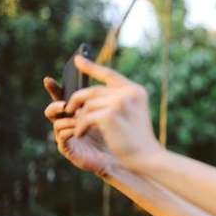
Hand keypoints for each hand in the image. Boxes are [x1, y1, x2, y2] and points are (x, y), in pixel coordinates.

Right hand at [43, 77, 116, 176]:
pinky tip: (78, 129)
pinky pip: (61, 137)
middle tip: (64, 104)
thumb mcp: (111, 108)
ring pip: (57, 123)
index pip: (62, 96)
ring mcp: (69, 136)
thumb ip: (103, 93)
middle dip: (55, 104)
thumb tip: (95, 70)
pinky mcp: (70, 149)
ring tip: (78, 118)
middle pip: (53, 110)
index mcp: (78, 110)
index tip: (48, 79)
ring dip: (67, 119)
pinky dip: (68, 131)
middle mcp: (70, 122)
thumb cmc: (118, 131)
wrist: (124, 156)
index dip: (53, 88)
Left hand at [64, 56, 161, 170]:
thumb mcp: (131, 114)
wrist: (146, 156)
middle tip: (68, 110)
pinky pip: (85, 117)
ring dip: (80, 118)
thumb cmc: (137, 139)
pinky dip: (80, 126)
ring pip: (87, 105)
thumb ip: (116, 100)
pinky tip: (81, 134)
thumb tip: (87, 96)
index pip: (109, 74)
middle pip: (92, 91)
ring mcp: (120, 102)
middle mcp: (129, 93)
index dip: (91, 67)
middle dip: (77, 101)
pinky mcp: (110, 115)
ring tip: (81, 129)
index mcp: (135, 90)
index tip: (77, 60)